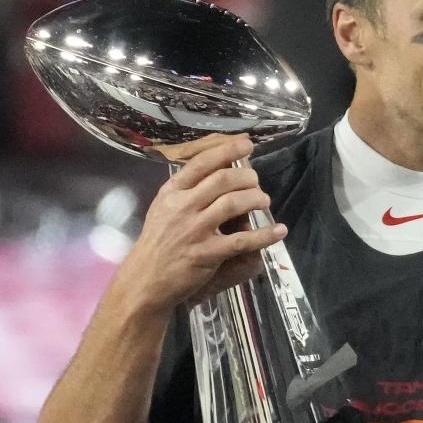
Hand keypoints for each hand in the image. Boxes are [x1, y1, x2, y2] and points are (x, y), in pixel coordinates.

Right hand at [118, 134, 285, 312]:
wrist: (144, 279)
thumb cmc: (158, 241)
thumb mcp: (164, 207)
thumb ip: (187, 188)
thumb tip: (220, 167)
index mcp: (172, 192)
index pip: (202, 162)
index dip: (228, 150)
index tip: (247, 144)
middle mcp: (182, 207)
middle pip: (222, 180)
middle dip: (247, 176)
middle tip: (256, 181)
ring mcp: (194, 230)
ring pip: (233, 204)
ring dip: (255, 198)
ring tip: (264, 200)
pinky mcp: (206, 254)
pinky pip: (242, 241)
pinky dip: (265, 235)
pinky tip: (279, 231)